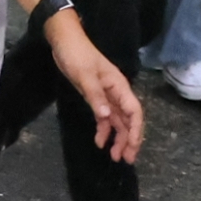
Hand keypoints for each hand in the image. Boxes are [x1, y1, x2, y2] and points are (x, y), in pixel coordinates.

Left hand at [42, 10, 143, 165]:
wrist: (64, 41)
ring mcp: (107, 96)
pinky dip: (103, 129)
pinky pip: (104, 117)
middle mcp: (117, 93)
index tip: (133, 146)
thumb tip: (106, 117)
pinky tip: (99, 142)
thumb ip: (95, 96)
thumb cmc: (76, 55)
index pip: (134, 112)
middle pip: (128, 120)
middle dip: (130, 139)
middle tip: (126, 159)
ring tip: (115, 156)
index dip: (136, 130)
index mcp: (119, 86)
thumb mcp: (84, 75)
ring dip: (118, 138)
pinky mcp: (96, 97)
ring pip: (117, 121)